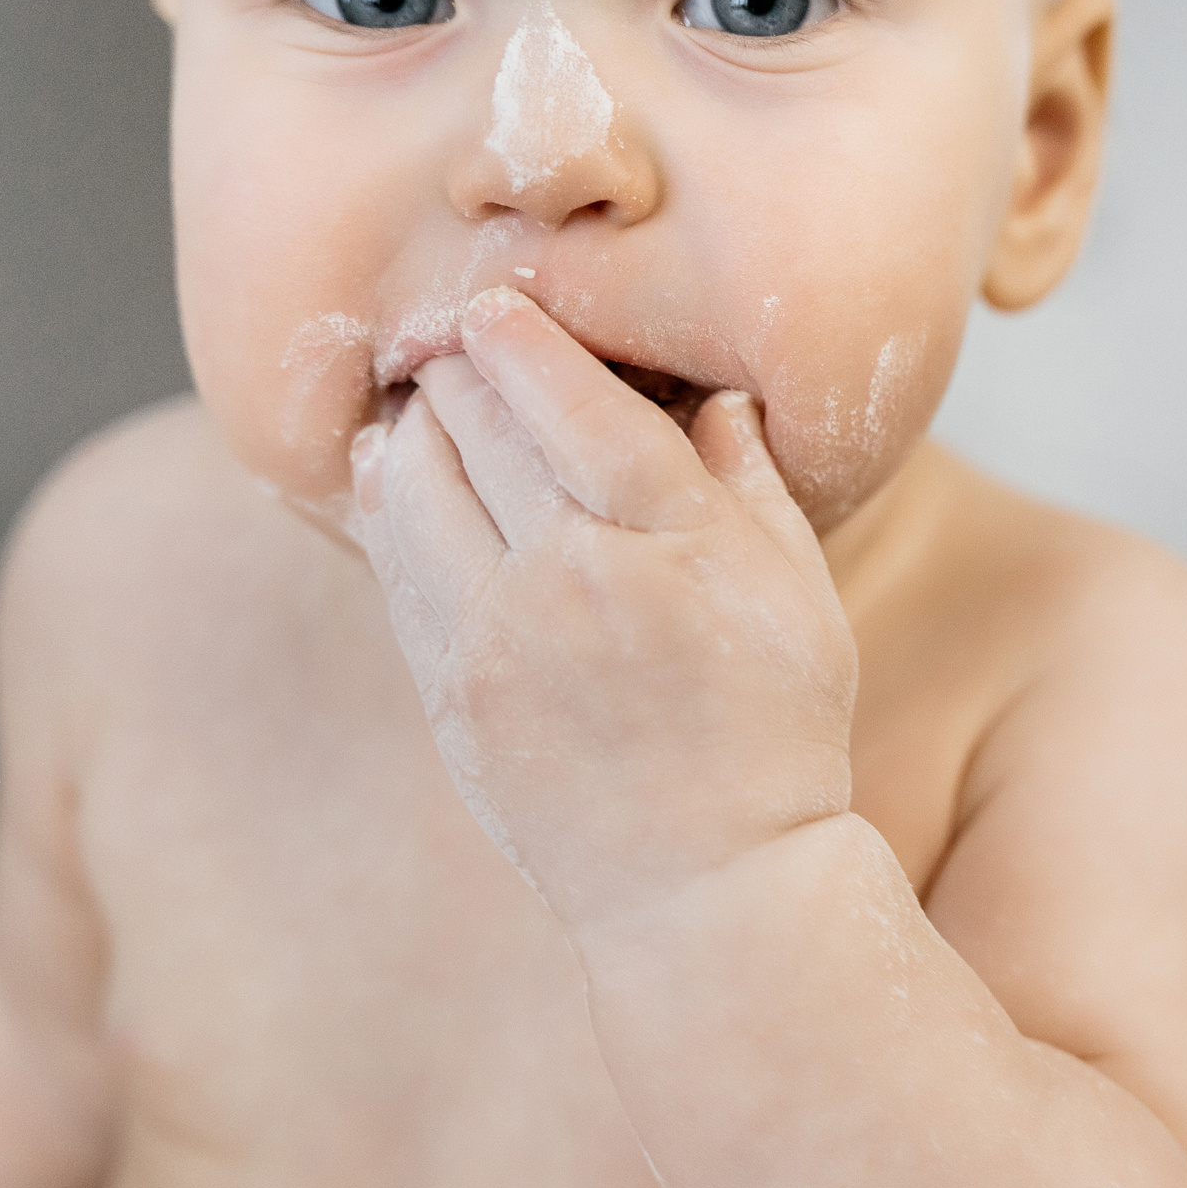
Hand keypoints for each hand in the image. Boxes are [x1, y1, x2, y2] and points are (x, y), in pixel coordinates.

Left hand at [349, 288, 856, 931]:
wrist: (707, 882)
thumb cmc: (774, 732)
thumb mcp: (799, 592)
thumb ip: (750, 480)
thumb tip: (713, 395)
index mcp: (668, 540)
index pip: (570, 399)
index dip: (523, 339)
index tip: (498, 304)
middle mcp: (570, 576)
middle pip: (480, 424)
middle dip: (460, 366)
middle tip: (454, 336)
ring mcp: (496, 636)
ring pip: (416, 481)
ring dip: (414, 424)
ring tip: (426, 400)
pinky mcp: (448, 689)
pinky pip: (394, 563)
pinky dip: (387, 501)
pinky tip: (398, 473)